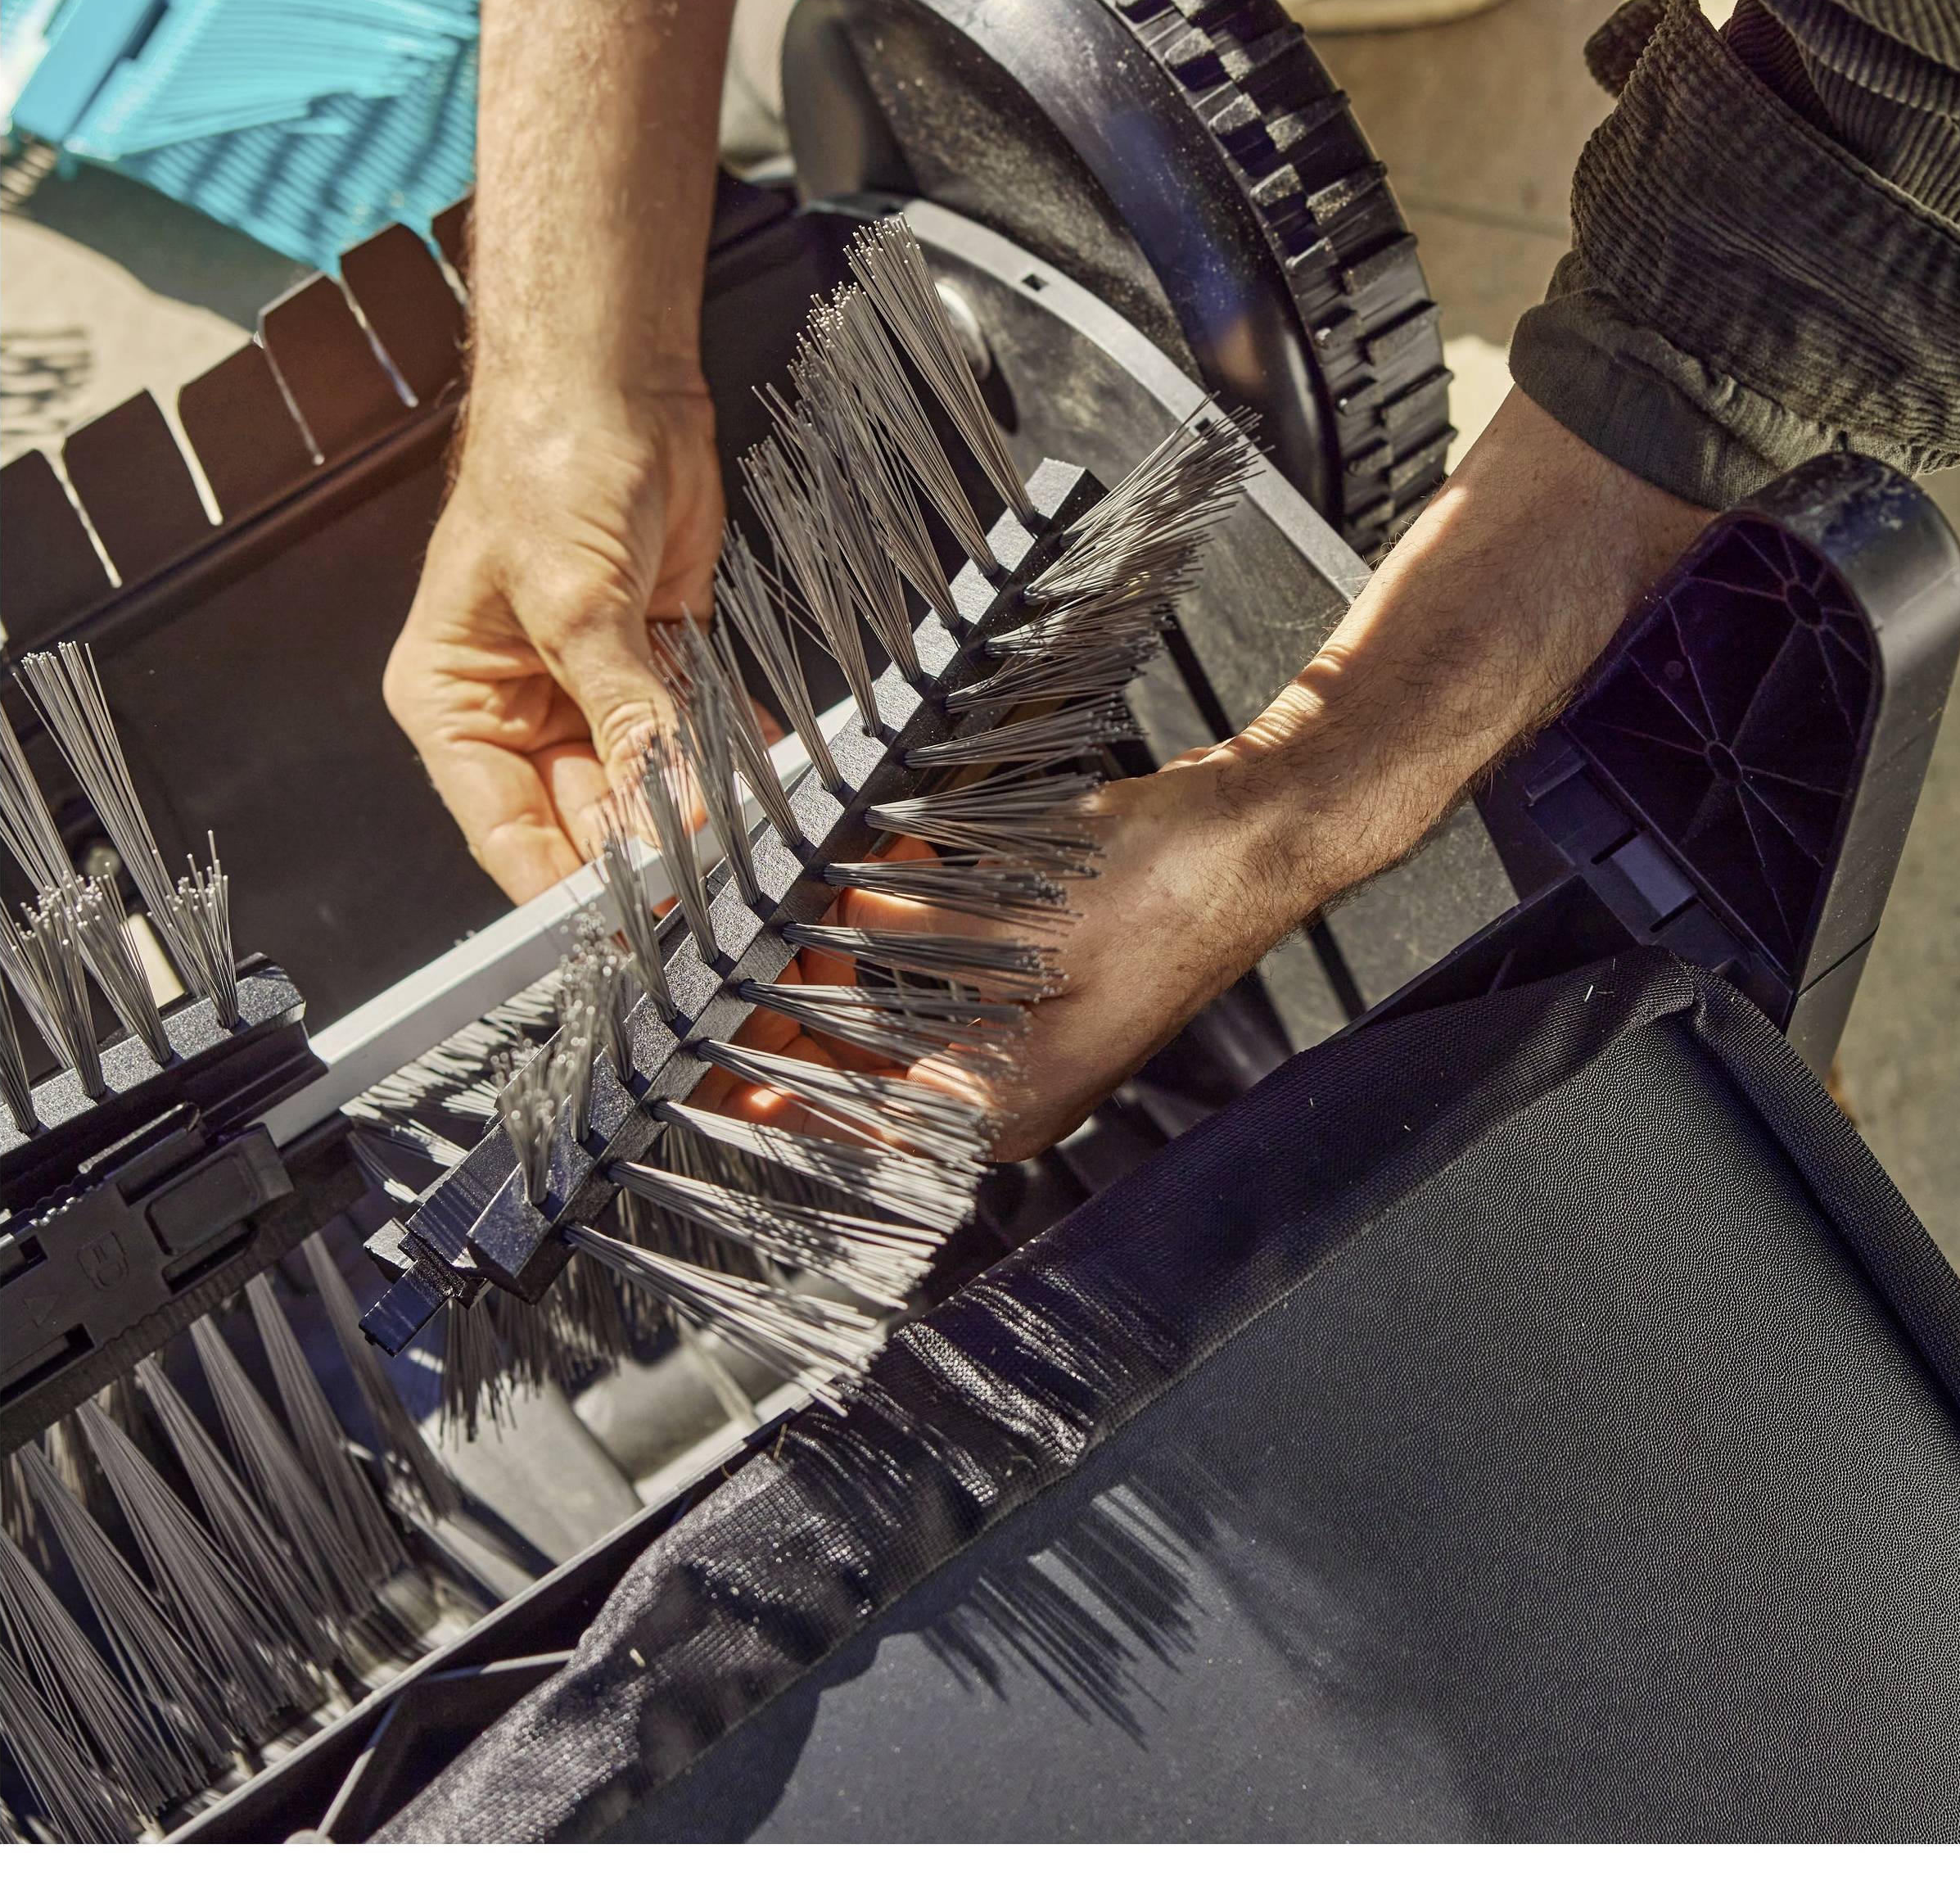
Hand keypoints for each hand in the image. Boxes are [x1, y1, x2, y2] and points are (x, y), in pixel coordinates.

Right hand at [384, 382, 725, 902]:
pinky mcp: (655, 662)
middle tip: (710, 888)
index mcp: (455, 702)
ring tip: (744, 845)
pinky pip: (691, 735)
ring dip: (692, 811)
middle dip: (646, 852)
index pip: (505, 830)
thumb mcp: (574, 600)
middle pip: (584, 818)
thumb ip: (622, 710)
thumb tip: (660, 808)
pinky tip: (763, 791)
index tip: (627, 928)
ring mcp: (590, 690)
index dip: (564, 887)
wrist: (611, 380)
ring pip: (646, 784)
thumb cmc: (544, 464)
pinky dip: (726, 762)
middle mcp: (518, 709)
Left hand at [702, 747, 1320, 1163]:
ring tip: (791, 913)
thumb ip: (908, 924)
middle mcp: (1012, 1085)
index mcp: (1004, 1100)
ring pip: (900, 1017)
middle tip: (732, 961)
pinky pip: (944, 973)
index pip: (852, 1125)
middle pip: (867, 1070)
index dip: (766, 1098)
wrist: (1264, 834)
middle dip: (796, 1011)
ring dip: (846, 965)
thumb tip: (825, 914)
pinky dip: (904, 932)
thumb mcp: (1019, 908)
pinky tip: (883, 877)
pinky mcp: (1044, 985)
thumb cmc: (1174, 887)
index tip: (695, 1071)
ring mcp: (1031, 1037)